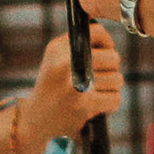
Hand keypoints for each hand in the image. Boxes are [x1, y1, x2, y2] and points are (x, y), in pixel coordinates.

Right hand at [19, 22, 126, 148]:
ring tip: (97, 91)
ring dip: (112, 87)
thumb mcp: (54, 59)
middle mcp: (65, 63)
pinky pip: (115, 98)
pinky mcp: (85, 106)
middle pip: (113, 58)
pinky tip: (98, 104)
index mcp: (58, 49)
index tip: (106, 52)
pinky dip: (111, 103)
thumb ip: (77, 44)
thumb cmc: (51, 87)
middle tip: (102, 77)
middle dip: (112, 68)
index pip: (97, 33)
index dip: (107, 43)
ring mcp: (76, 85)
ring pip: (117, 79)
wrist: (36, 120)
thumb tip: (108, 42)